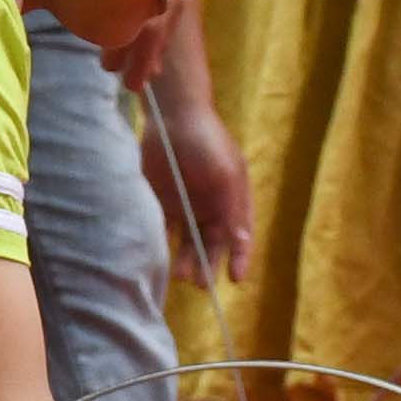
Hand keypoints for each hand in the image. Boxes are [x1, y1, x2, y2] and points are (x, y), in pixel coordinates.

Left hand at [158, 100, 257, 283]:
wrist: (172, 116)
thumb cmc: (207, 141)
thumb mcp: (226, 173)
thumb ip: (233, 207)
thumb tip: (240, 241)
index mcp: (232, 201)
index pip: (239, 236)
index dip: (240, 258)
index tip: (237, 278)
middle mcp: (210, 208)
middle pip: (211, 244)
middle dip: (207, 265)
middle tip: (200, 284)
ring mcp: (185, 207)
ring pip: (186, 242)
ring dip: (185, 260)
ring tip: (180, 275)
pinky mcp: (161, 203)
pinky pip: (162, 230)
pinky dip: (162, 245)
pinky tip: (159, 257)